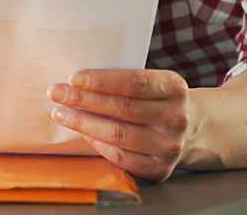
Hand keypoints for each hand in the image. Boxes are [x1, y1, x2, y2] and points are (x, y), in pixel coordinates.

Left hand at [48, 69, 193, 181]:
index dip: (102, 81)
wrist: (189, 129)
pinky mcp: (159, 168)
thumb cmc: (157, 100)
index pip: (134, 83)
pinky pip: (120, 157)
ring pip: (118, 134)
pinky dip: (97, 144)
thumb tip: (77, 81)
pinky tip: (83, 133)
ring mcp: (170, 146)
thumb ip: (124, 80)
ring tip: (61, 113)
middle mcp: (176, 118)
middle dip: (84, 100)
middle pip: (123, 108)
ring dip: (83, 123)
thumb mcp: (153, 82)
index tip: (74, 78)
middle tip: (57, 93)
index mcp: (175, 88)